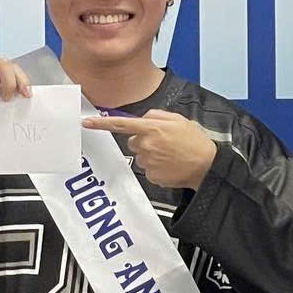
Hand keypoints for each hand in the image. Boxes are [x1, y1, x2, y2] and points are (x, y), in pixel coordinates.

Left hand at [81, 110, 216, 189]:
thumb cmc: (195, 142)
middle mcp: (146, 145)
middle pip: (133, 141)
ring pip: (141, 156)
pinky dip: (157, 167)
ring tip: (171, 155)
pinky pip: (148, 169)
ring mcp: (147, 162)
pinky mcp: (151, 176)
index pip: (120, 124)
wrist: (207, 166)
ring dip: (152, 154)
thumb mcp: (179, 120)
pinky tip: (170, 165)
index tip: (86, 123)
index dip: (101, 124)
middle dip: (144, 141)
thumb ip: (157, 115)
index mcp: (152, 128)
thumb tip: (143, 119)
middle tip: (165, 143)